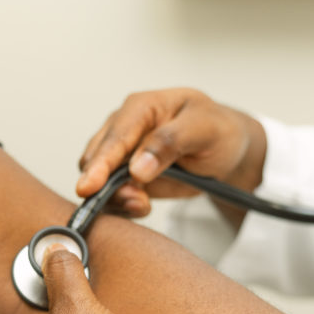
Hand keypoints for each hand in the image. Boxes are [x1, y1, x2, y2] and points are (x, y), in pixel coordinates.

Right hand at [77, 88, 266, 222]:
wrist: (224, 149)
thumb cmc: (216, 131)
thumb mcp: (204, 130)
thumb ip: (170, 143)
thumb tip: (137, 168)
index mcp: (141, 107)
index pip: (115, 137)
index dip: (100, 164)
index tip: (89, 187)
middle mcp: (123, 128)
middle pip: (96, 160)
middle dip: (107, 186)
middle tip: (138, 202)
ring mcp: (120, 153)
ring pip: (98, 180)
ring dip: (116, 198)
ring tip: (144, 205)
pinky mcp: (123, 175)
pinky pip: (109, 194)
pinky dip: (120, 205)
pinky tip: (141, 207)